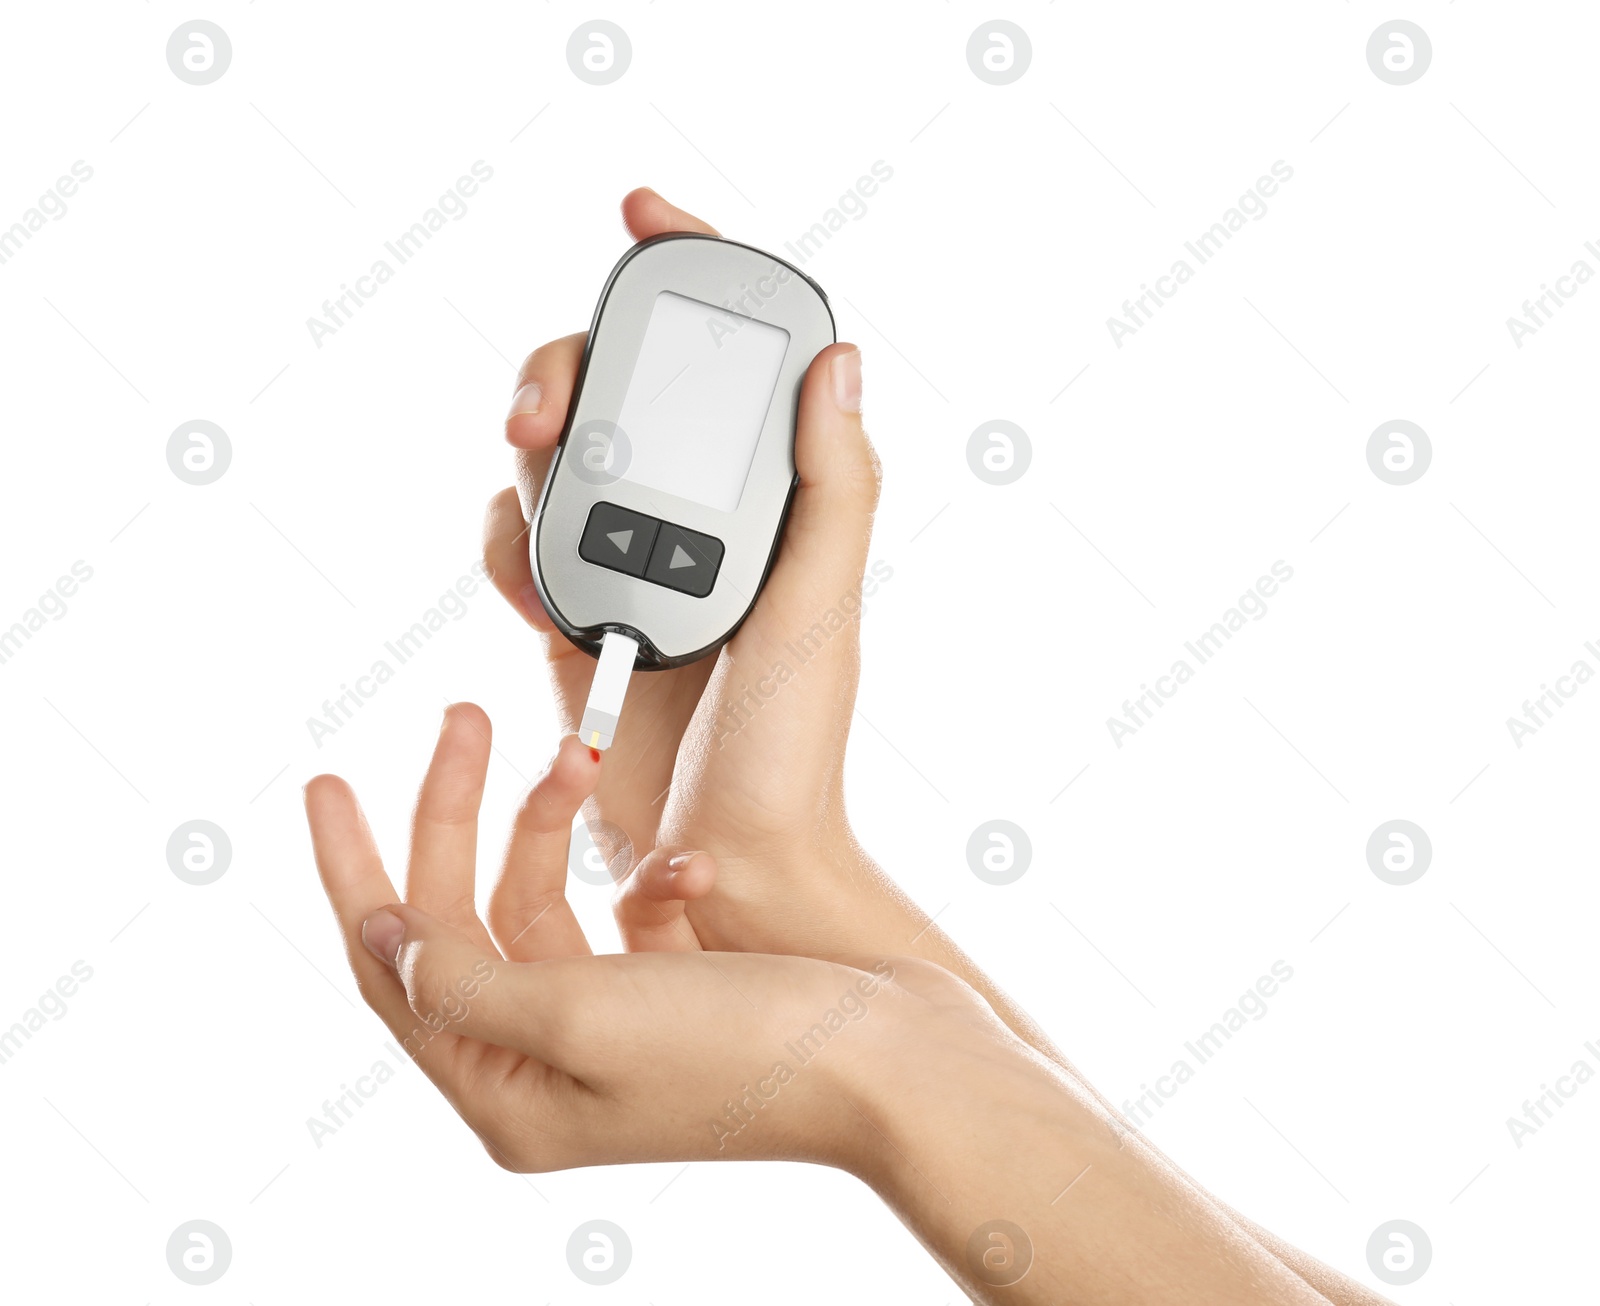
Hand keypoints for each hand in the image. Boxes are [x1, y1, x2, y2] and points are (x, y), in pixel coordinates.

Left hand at [301, 705, 953, 1171]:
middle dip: (457, 815)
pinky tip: (692, 866)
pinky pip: (619, 910)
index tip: (327, 782)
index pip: (393, 966)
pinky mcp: (666, 991)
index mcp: (508, 1092)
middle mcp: (547, 1066)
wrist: (896, 1060)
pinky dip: (645, 873)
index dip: (353, 870)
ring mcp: (608, 1028)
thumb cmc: (750, 1051)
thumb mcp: (583, 1016)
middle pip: (460, 918)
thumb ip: (466, 980)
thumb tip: (384, 941)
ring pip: (536, 899)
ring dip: (555, 825)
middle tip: (461, 719)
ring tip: (580, 759)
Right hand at [483, 188, 880, 957]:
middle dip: (563, 374)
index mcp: (772, 493)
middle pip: (614, 386)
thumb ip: (833, 485)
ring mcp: (634, 553)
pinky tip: (541, 604)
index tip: (641, 216)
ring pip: (552, 455)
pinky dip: (509, 551)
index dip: (687, 269)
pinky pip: (516, 537)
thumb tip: (837, 356)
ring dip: (530, 475)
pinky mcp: (576, 604)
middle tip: (537, 419)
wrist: (722, 859)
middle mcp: (702, 509)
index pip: (731, 352)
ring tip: (549, 552)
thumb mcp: (821, 607)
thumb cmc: (791, 745)